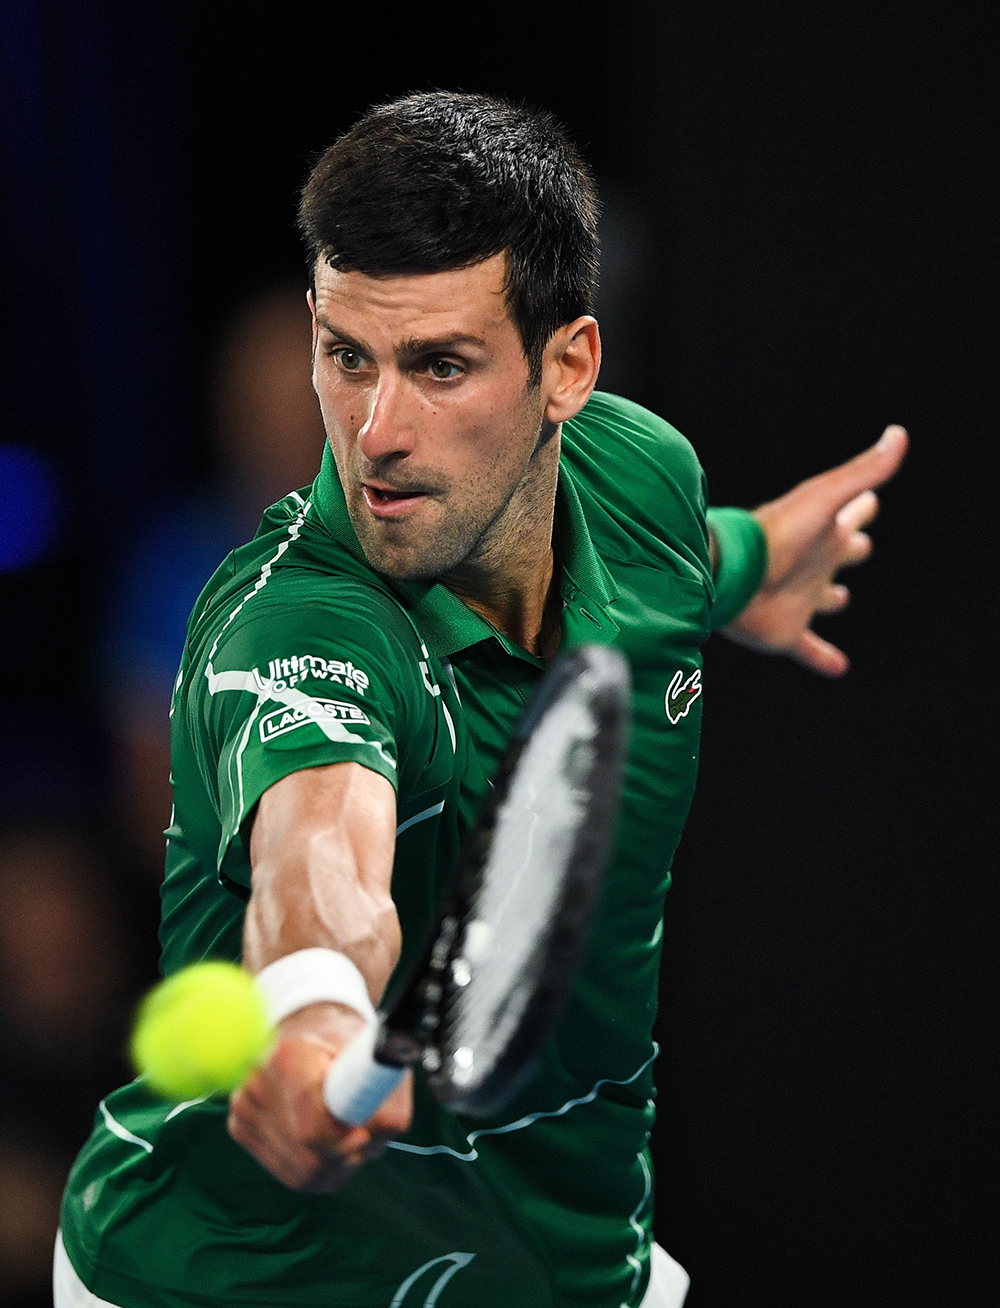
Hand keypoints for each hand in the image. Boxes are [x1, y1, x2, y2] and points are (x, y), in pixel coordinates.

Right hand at [227, 1003, 411, 1192]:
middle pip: (309, 1156)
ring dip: (337, 1167)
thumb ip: (381, 1091)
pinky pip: (290, 1174)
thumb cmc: (348, 1042)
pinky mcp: (240, 1127)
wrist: (310, 1030)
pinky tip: (329, 1144)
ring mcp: (243, 1106)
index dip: (344, 1141)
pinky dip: (320, 1171)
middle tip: (365, 1138)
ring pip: (301, 1172)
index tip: (364, 1136)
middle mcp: (257, 1081)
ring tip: (350, 1136)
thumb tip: (371, 1137)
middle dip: (346, 1156)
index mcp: (289, 1054)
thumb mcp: (377, 1053)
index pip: (312, 1127)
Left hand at [722, 425, 907, 675]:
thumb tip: (899, 434)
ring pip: (823, 598)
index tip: (870, 498)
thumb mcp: (824, 497)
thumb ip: (862, 471)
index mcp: (825, 533)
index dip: (863, 505)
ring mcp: (799, 598)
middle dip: (852, 547)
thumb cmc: (774, 534)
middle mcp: (813, 563)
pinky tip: (839, 668)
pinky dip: (823, 658)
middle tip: (858, 542)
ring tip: (838, 598)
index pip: (852, 514)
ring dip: (832, 598)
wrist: (726, 574)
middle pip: (840, 553)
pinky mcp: (786, 631)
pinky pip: (809, 648)